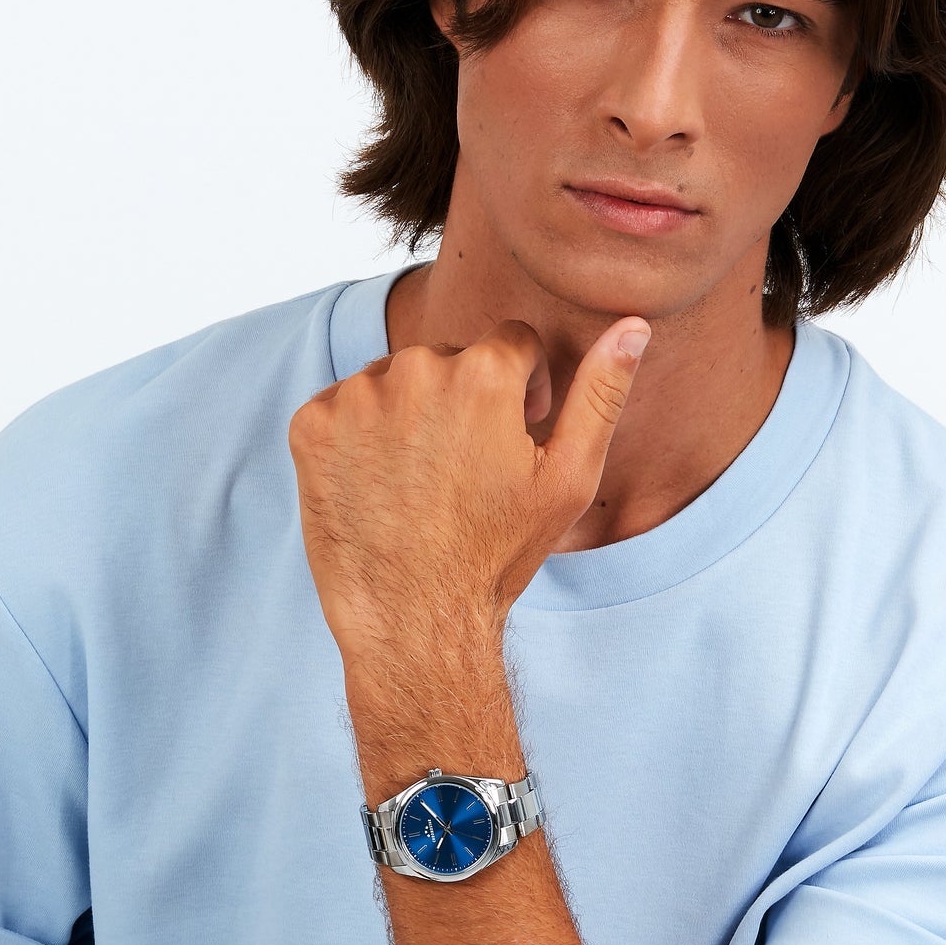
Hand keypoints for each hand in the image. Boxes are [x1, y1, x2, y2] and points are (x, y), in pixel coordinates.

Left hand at [286, 316, 650, 668]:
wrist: (413, 621)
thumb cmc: (498, 553)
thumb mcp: (569, 477)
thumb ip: (603, 391)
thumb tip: (635, 324)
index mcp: (484, 371)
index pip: (511, 343)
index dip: (522, 391)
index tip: (512, 439)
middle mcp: (415, 368)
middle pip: (450, 358)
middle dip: (463, 399)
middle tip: (464, 472)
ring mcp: (355, 397)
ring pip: (395, 380)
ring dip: (409, 413)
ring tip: (421, 481)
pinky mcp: (310, 425)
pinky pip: (342, 406)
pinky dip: (357, 436)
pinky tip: (379, 485)